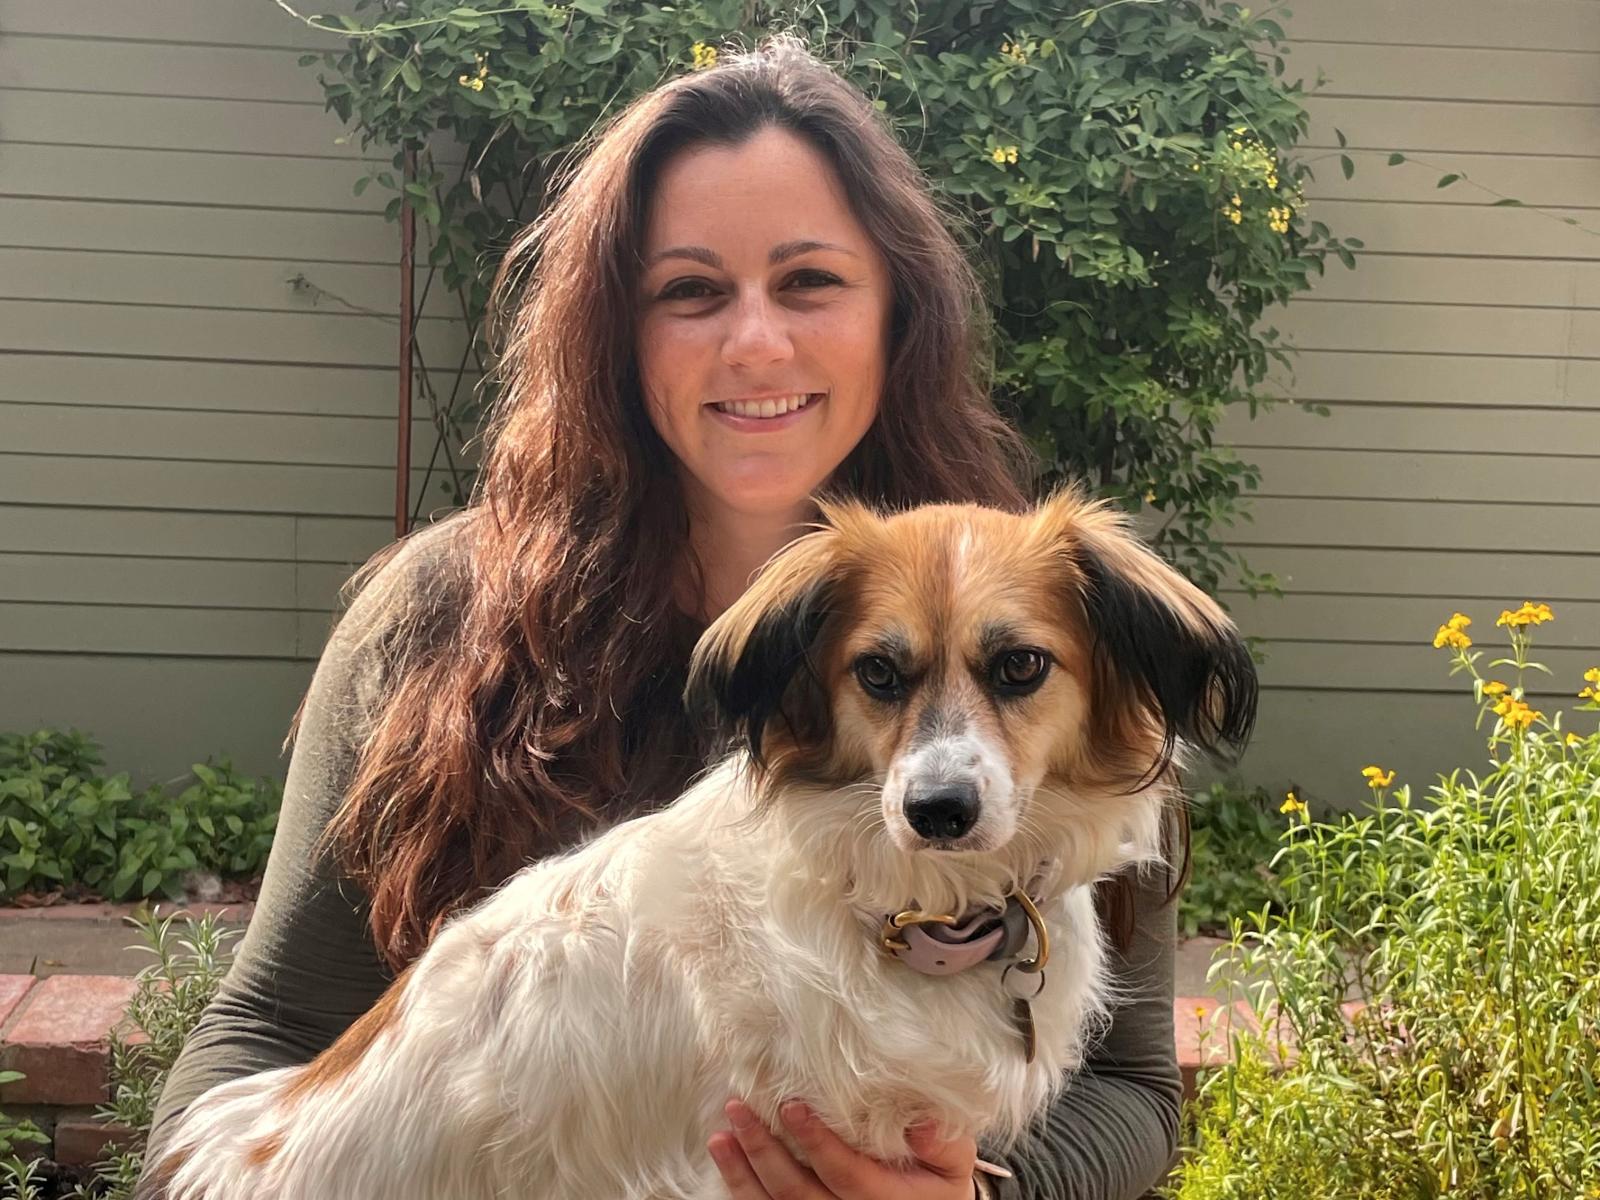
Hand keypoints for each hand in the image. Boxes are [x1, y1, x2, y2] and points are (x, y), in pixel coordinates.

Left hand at [709, 1098, 977, 1199]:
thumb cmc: (937, 1182)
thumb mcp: (953, 1162)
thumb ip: (942, 1142)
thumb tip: (921, 1122)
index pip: (845, 1174)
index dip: (816, 1142)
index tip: (790, 1105)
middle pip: (799, 1195)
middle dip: (764, 1152)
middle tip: (739, 1110)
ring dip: (743, 1174)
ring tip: (720, 1137)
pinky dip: (744, 1192)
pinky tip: (727, 1163)